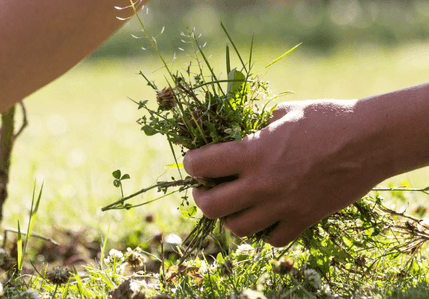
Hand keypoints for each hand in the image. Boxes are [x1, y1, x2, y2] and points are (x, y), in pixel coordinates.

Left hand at [183, 99, 393, 246]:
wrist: (370, 140)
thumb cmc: (326, 118)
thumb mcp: (282, 112)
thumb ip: (254, 127)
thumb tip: (236, 135)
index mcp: (253, 152)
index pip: (202, 165)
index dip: (190, 164)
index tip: (194, 162)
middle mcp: (262, 183)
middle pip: (211, 207)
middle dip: (200, 198)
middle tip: (205, 190)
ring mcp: (283, 206)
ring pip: (237, 228)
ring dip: (229, 217)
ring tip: (234, 205)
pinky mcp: (303, 219)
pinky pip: (271, 238)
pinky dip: (262, 231)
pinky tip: (265, 216)